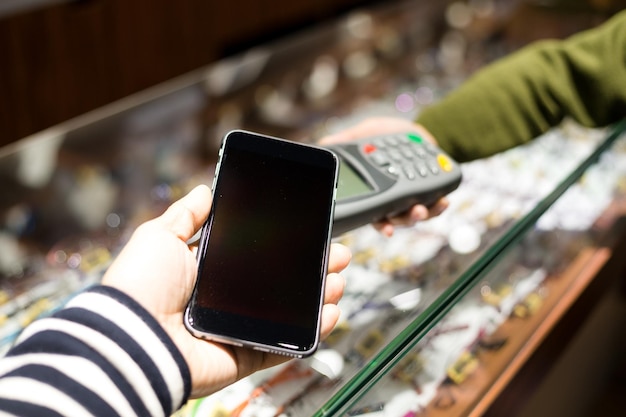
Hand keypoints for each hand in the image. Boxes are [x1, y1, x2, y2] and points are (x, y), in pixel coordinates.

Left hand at [102, 185, 350, 397]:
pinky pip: (285, 344)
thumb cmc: (140, 286)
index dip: (285, 244)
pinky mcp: (246, 353)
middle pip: (281, 282)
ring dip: (319, 295)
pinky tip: (330, 312)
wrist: (133, 336)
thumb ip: (186, 214)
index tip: (308, 230)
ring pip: (290, 311)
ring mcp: (239, 328)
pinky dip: (312, 332)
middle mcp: (227, 300)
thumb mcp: (160, 236)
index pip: (257, 255)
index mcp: (209, 272)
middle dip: (312, 267)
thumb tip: (204, 190)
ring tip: (337, 279)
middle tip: (334, 254)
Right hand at [318, 116, 448, 235]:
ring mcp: (411, 198)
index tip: (386, 228)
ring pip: (415, 216)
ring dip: (421, 215)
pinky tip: (443, 201)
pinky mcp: (429, 193)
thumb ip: (347, 139)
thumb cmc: (386, 134)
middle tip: (412, 213)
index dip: (380, 224)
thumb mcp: (364, 132)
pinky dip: (439, 206)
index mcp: (375, 190)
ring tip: (424, 208)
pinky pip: (434, 206)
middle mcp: (392, 199)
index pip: (375, 214)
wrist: (415, 130)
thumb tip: (323, 143)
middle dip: (404, 220)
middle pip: (397, 219)